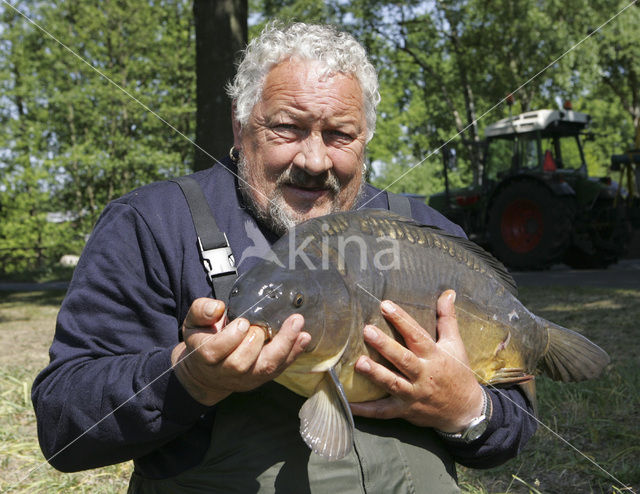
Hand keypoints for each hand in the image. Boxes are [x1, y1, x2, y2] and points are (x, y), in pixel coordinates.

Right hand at [171, 297, 310, 405]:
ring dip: (284, 345)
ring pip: (265, 368)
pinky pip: (280, 368)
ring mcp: (245, 378)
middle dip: (255, 341)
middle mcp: (224, 371)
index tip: (242, 322)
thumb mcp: (194, 322)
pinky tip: (304, 337)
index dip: (230, 337)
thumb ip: (201, 311)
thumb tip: (217, 308)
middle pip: (241, 363)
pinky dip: (294, 353)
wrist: (207, 371)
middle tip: (262, 325)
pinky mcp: (261, 378)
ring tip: (296, 324)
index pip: (214, 351)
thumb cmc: (204, 339)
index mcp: (204, 355)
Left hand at [350, 290, 484, 432]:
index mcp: (434, 356)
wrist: (466, 412)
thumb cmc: (458, 373)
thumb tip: (448, 293)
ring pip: (393, 384)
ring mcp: (414, 394)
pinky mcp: (406, 410)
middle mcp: (424, 375)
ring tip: (359, 363)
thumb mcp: (455, 344)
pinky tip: (349, 404)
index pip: (417, 336)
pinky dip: (366, 410)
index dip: (402, 320)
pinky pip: (384, 411)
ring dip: (376, 374)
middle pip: (403, 359)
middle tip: (367, 331)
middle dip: (385, 346)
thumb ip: (447, 318)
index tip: (385, 305)